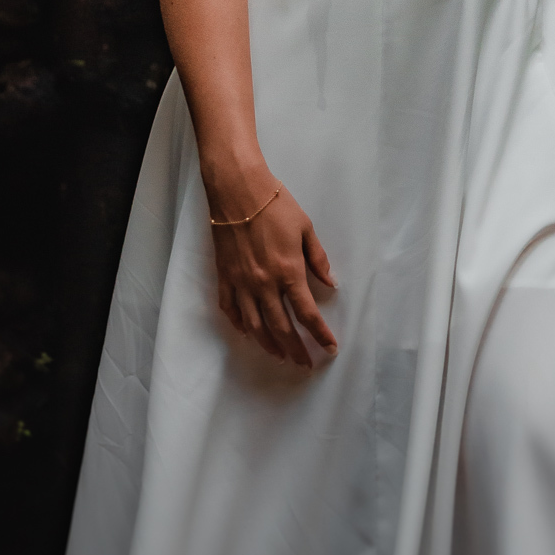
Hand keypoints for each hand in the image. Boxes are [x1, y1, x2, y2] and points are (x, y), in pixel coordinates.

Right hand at [210, 174, 338, 368]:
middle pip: (281, 327)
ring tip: (280, 355)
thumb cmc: (277, 205)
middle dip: (296, 349)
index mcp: (288, 272)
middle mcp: (264, 284)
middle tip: (305, 363)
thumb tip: (331, 283)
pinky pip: (230, 309)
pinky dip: (239, 324)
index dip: (320, 334)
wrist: (239, 190)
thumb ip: (317, 259)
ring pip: (255, 325)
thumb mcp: (306, 228)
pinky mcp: (224, 277)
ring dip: (268, 345)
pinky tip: (247, 331)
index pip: (307, 313)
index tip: (330, 348)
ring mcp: (241, 283)